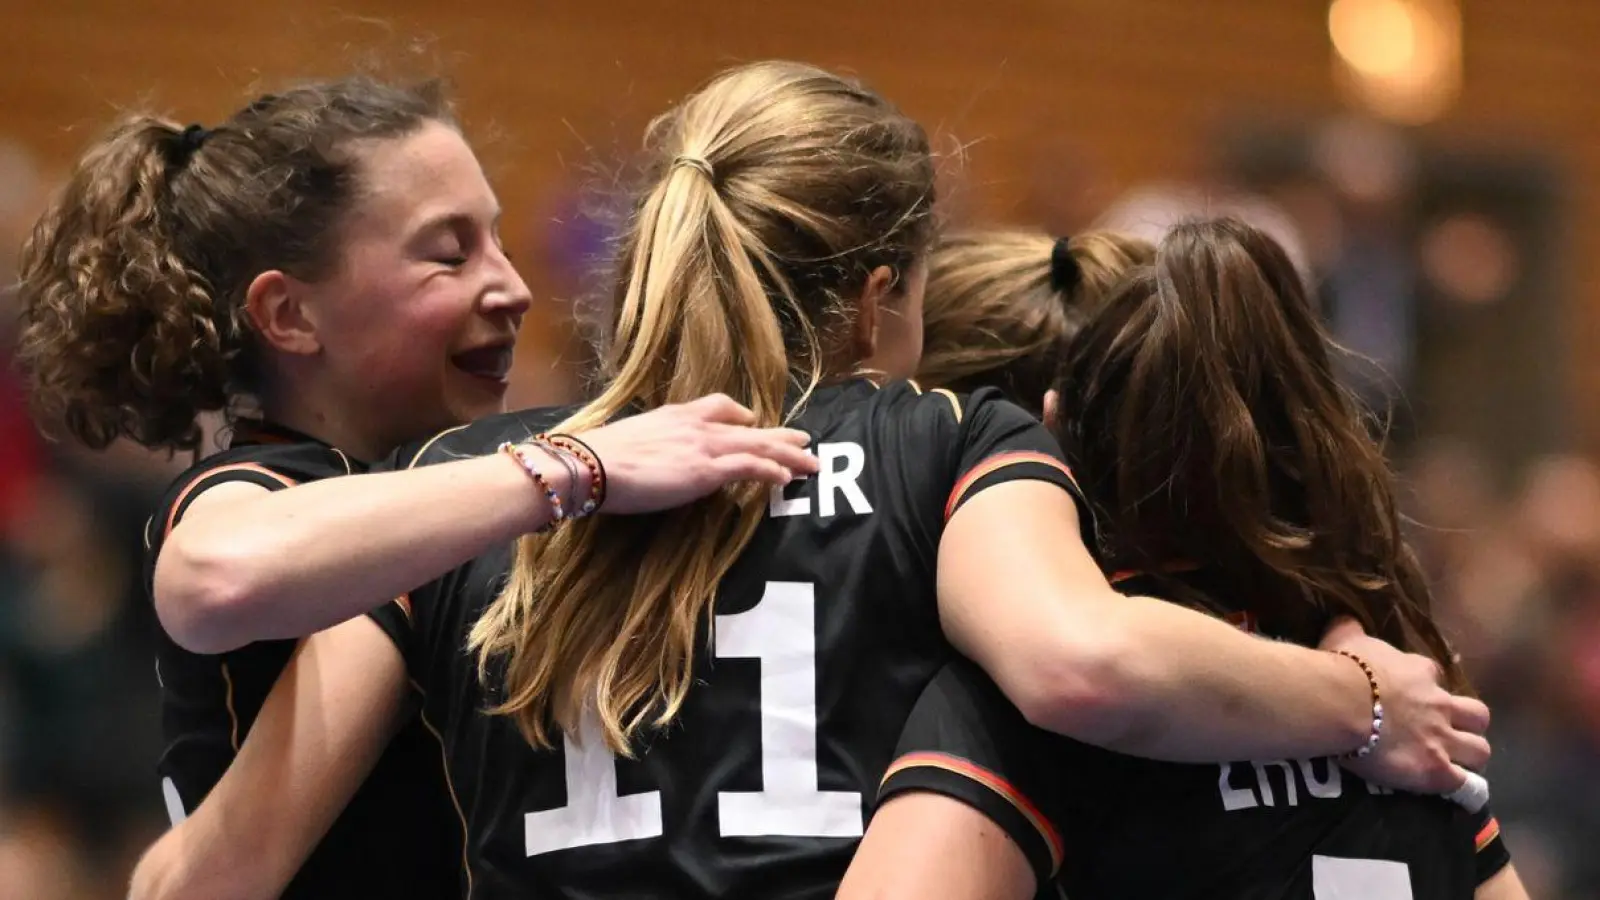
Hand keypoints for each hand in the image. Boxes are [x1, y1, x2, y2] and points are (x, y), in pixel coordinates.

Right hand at [577, 394, 819, 514]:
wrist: (591, 463)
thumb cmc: (600, 458)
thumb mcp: (631, 441)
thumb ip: (652, 446)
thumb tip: (655, 461)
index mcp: (676, 415)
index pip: (717, 406)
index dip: (740, 415)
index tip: (754, 421)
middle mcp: (696, 425)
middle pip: (748, 426)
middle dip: (778, 434)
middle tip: (803, 439)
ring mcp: (704, 446)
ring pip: (758, 445)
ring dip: (787, 454)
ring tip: (810, 462)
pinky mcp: (706, 470)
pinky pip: (751, 467)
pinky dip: (773, 470)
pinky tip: (787, 477)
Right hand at [1319, 618, 1491, 796]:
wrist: (1340, 701)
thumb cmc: (1342, 669)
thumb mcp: (1345, 637)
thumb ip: (1350, 629)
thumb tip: (1345, 620)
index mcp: (1419, 672)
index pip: (1435, 676)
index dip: (1427, 686)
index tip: (1411, 694)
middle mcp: (1439, 704)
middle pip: (1477, 715)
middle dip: (1468, 723)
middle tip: (1446, 731)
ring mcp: (1441, 738)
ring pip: (1479, 749)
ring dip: (1468, 754)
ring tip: (1452, 762)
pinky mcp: (1436, 769)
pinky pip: (1463, 784)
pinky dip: (1461, 787)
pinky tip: (1454, 790)